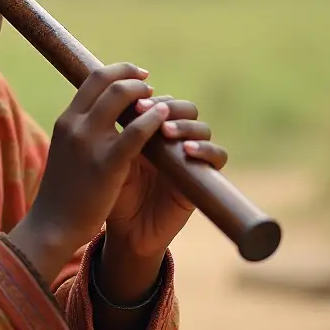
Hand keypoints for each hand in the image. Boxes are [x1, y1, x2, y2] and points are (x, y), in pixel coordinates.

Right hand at [6, 63, 172, 281]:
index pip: (91, 78)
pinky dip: (152, 119)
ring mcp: (89, 143)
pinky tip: (164, 117)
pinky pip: (135, 132)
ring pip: (121, 97)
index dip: (118, 71)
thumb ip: (80, 132)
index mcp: (66, 121)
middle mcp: (74, 125)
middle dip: (134, 78)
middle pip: (108, 81)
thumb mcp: (66, 153)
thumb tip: (99, 117)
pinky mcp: (107, 164)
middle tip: (150, 87)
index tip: (135, 76)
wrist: (53, 226)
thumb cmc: (63, 193)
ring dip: (145, 94)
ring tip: (161, 104)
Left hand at [104, 95, 227, 258]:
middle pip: (185, 108)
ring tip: (166, 132)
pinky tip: (188, 151)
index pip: (160, 101)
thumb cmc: (112, 194)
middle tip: (148, 111)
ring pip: (202, 128)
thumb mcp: (110, 161)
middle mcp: (174, 140)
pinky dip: (207, 150)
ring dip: (186, 125)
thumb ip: (119, 133)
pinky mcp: (203, 177)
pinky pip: (218, 157)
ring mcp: (190, 157)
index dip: (151, 99)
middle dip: (169, 106)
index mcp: (150, 130)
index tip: (134, 104)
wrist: (125, 231)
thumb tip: (117, 99)